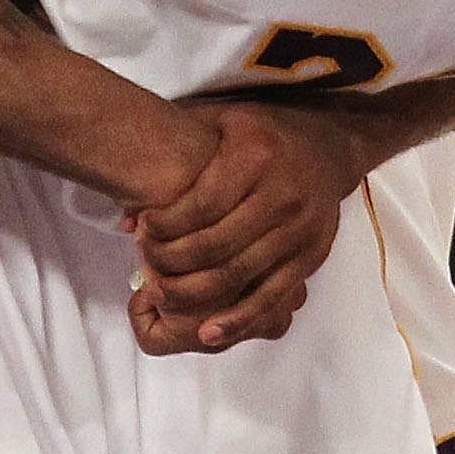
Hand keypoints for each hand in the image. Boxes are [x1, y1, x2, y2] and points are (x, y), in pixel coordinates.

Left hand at [126, 101, 364, 356]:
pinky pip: (270, 296)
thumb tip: (126, 220)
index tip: (142, 229)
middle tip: (146, 266)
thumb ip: (174, 163)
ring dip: (194, 293)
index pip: (202, 205)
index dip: (166, 225)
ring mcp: (300, 229)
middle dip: (171, 262)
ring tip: (162, 296)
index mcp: (257, 155)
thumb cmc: (260, 133)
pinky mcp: (311, 256)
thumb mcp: (219, 121)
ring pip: (238, 274)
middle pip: (216, 245)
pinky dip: (237, 318)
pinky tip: (206, 332)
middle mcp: (283, 193)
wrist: (328, 146)